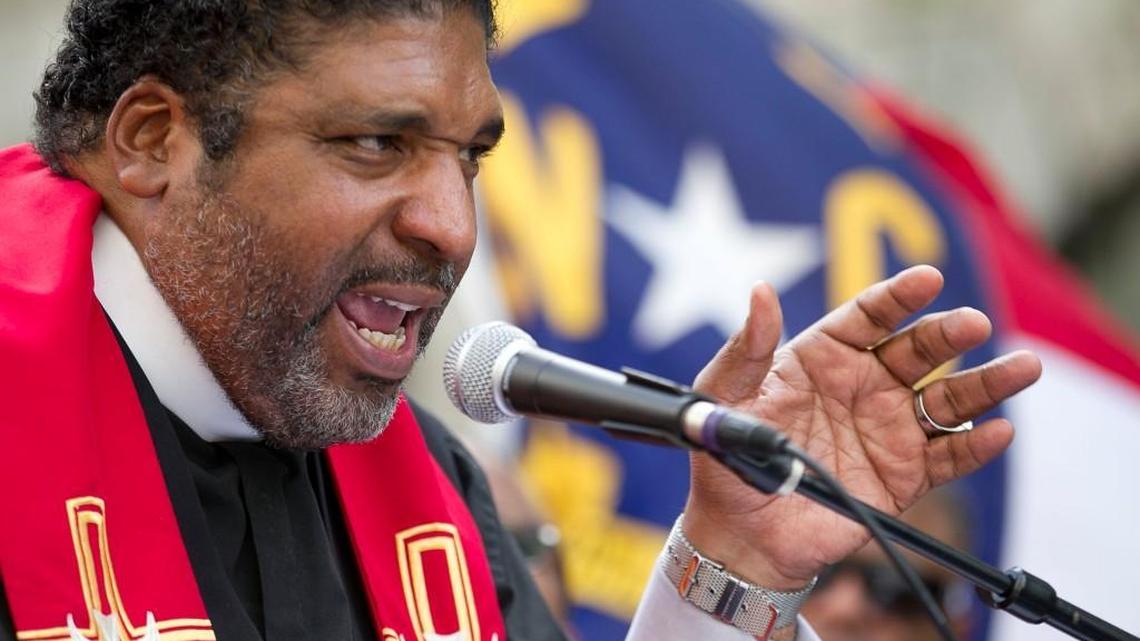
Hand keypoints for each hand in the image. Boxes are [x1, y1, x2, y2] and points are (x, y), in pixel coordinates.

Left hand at [682, 266, 1040, 590]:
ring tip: (1022, 368)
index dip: (897, 297)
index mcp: (822, 357)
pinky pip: (948, 456)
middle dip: (948, 334)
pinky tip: (998, 431)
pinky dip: (975, 446)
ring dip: (986, 383)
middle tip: (974, 323)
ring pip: (947, 398)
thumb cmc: (725, 459)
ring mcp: (888, 429)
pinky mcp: (904, 476)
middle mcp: (864, 386)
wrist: (740, 532)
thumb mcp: (724, 397)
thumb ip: (746, 348)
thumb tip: (761, 291)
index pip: (867, 317)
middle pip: (917, 351)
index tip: (927, 279)